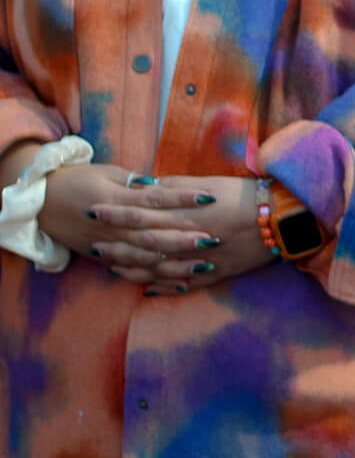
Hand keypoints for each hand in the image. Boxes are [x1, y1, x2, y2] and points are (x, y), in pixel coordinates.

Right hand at [36, 164, 213, 284]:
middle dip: (184, 238)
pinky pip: (130, 271)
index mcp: (114, 200)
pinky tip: (178, 284)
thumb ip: (136, 183)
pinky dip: (153, 278)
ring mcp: (106, 244)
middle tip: (213, 240)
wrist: (38, 200)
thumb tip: (163, 185)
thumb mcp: (107, 173)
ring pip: (144, 258)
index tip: (209, 198)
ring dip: (175, 263)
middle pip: (152, 234)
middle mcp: (111, 226)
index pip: (155, 199)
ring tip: (203, 264)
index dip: (182, 199)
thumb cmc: (77, 179)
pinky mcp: (101, 257)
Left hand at [66, 174, 275, 292]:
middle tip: (93, 245)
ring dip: (134, 268)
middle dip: (117, 244)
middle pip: (145, 244)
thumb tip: (145, 185)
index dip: (116, 213)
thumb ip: (176, 186)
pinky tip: (148, 290)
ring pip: (160, 269)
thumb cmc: (249, 194)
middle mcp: (191, 240)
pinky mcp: (217, 273)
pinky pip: (185, 284)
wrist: (286, 218)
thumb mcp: (212, 182)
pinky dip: (165, 288)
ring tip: (112, 267)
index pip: (142, 214)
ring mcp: (203, 260)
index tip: (94, 210)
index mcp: (188, 214)